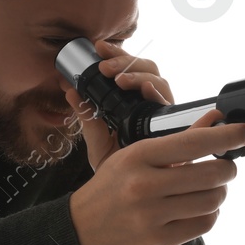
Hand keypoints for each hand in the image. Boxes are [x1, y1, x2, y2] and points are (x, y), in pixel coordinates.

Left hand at [59, 39, 175, 172]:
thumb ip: (87, 118)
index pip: (127, 69)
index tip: (97, 47)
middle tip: (104, 66)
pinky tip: (145, 90)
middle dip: (125, 61)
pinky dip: (157, 92)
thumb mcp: (97, 142)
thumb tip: (69, 91)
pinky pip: (169, 102)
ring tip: (118, 79)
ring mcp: (163, 113)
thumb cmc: (120, 171)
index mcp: (132, 104)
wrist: (135, 198)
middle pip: (145, 69)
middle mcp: (150, 104)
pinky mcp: (175, 125)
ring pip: (158, 80)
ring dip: (137, 73)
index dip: (115, 54)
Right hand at [68, 108, 244, 244]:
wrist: (77, 233)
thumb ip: (177, 140)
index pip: (194, 142)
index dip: (226, 136)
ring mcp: (150, 215)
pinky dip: (208, 215)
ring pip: (212, 200)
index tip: (244, 132)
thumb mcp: (135, 158)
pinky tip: (198, 210)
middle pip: (212, 173)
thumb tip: (214, 120)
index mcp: (138, 156)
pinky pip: (203, 224)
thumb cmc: (108, 191)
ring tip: (209, 191)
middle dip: (226, 170)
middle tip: (224, 169)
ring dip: (218, 194)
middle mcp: (144, 184)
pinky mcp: (157, 240)